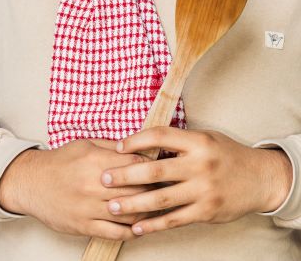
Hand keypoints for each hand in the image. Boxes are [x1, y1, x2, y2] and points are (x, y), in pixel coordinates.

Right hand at [0, 138, 150, 239]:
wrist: (32, 183)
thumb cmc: (60, 162)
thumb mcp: (84, 144)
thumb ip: (111, 147)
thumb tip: (138, 147)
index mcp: (94, 160)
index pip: (134, 164)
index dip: (151, 166)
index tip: (162, 168)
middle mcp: (93, 184)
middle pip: (135, 189)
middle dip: (154, 190)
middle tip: (168, 190)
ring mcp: (89, 207)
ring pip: (128, 213)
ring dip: (147, 212)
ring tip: (159, 209)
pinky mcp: (84, 225)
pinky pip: (115, 232)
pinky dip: (131, 231)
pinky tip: (140, 228)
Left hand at [100, 127, 292, 236]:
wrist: (259, 178)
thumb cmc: (224, 154)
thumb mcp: (203, 138)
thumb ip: (176, 141)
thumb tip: (140, 143)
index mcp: (196, 141)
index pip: (159, 136)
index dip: (135, 141)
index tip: (117, 147)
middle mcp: (199, 165)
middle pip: (155, 170)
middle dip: (125, 175)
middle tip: (103, 178)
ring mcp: (203, 190)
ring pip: (161, 199)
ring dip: (133, 203)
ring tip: (111, 206)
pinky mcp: (206, 212)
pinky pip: (174, 219)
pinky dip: (153, 224)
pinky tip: (136, 227)